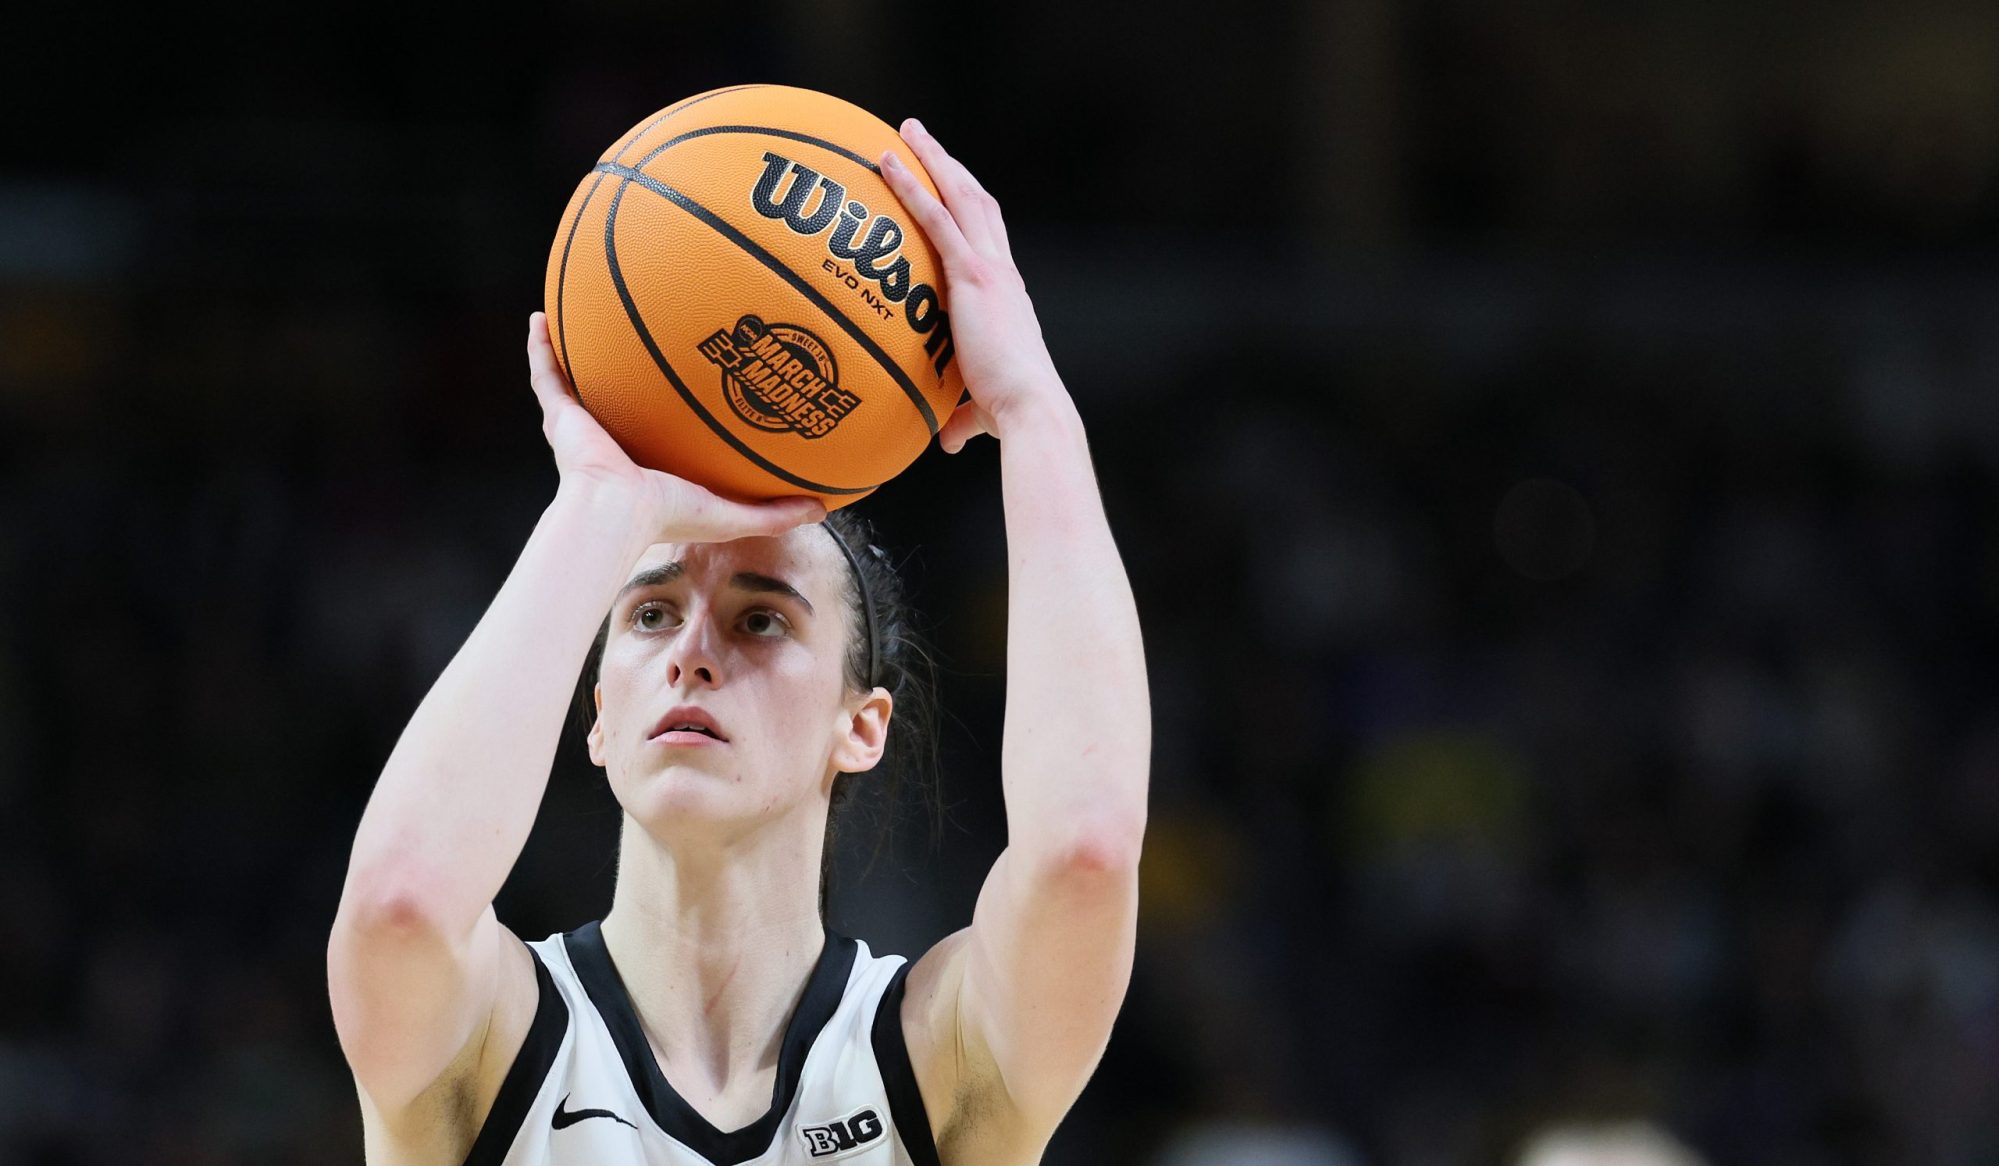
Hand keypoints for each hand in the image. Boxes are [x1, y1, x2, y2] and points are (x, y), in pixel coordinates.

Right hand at [524, 312, 825, 540]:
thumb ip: (776, 512)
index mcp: (645, 461)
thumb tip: (824, 508)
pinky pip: (546, 374)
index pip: (658, 430)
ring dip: (578, 350)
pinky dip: (540, 346)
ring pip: (578, 380)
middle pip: (618, 397)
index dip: (669, 409)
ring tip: (581, 313)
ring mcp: (583, 427)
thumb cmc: (668, 517)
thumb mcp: (733, 513)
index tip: (689, 380)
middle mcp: (612, 440)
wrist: (617, 513)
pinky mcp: (560, 417)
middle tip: (642, 336)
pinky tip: (540, 317)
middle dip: (627, 371)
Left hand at [879, 118, 1069, 452]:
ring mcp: (989, 269)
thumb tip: (947, 442)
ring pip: (960, 196)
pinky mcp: (971, 275)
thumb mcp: (983, 409)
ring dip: (933, 159)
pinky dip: (912, 187)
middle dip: (950, 166)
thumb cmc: (1013, 414)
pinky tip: (886, 163)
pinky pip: (936, 219)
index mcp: (1007, 295)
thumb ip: (962, 418)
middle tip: (921, 138)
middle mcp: (1002, 272)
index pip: (989, 239)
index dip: (971, 206)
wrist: (1030, 407)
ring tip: (907, 131)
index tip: (951, 185)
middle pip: (977, 201)